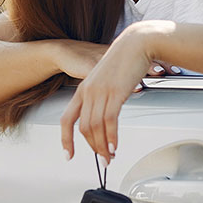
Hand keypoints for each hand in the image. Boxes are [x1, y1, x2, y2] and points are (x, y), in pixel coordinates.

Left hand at [60, 23, 157, 163]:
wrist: (136, 43)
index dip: (65, 139)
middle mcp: (88, 91)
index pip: (67, 119)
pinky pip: (109, 121)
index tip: (68, 154)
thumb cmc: (125, 60)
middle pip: (83, 128)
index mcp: (83, 89)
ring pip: (95, 127)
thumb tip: (108, 116)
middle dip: (92, 148)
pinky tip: (114, 146)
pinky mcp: (115, 93)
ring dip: (102, 147)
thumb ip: (103, 96)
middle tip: (103, 160)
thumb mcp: (107, 80)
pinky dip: (111, 137)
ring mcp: (101, 92)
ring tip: (110, 157)